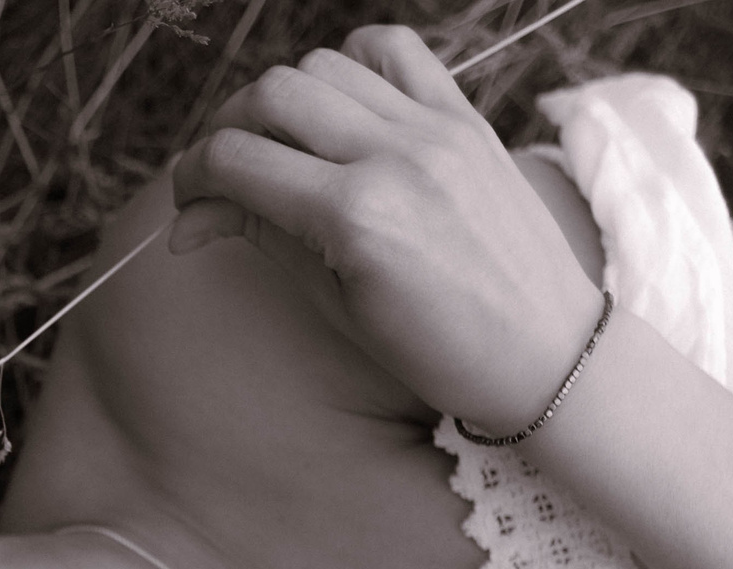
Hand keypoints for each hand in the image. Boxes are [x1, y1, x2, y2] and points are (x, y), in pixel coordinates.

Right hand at [170, 25, 602, 434]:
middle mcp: (395, 157)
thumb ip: (263, 241)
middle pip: (273, 94)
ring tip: (281, 145)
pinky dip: (354, 63)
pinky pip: (397, 52)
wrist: (544, 352)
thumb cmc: (436, 350)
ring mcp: (436, 129)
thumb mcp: (336, 305)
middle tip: (224, 173)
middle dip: (228, 128)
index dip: (193, 178)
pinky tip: (342, 105)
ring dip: (285, 98)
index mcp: (355, 217)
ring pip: (326, 65)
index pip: (238, 162)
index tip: (188, 204)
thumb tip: (191, 222)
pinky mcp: (466, 117)